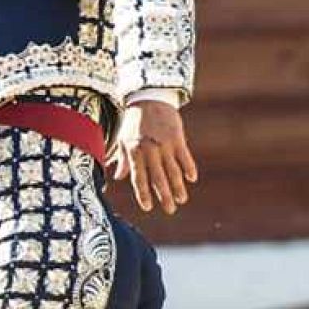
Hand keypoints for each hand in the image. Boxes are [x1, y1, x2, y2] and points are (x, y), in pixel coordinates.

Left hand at [108, 100, 198, 214]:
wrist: (149, 98)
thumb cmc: (133, 122)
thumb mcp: (123, 140)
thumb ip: (122, 159)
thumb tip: (117, 177)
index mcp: (134, 152)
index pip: (139, 178)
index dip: (143, 194)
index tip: (148, 207)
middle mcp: (149, 150)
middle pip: (158, 178)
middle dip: (164, 196)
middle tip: (170, 210)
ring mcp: (165, 144)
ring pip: (173, 170)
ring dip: (178, 186)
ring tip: (182, 200)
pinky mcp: (178, 137)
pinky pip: (185, 156)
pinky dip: (189, 168)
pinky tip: (191, 179)